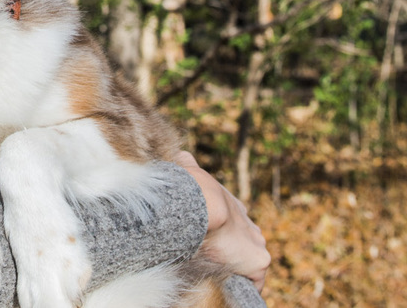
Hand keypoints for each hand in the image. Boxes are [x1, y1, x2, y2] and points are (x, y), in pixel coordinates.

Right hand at [174, 151, 269, 291]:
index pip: (235, 224)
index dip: (224, 232)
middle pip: (245, 244)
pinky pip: (253, 282)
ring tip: (215, 273)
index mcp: (235, 209)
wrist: (202, 204)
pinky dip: (241, 285)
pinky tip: (226, 287)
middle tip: (212, 258)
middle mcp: (250, 227)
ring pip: (249, 263)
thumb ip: (187, 164)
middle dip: (232, 252)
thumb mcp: (190, 171)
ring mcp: (256, 244)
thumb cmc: (191, 187)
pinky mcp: (259, 262)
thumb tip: (181, 154)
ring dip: (235, 268)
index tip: (213, 239)